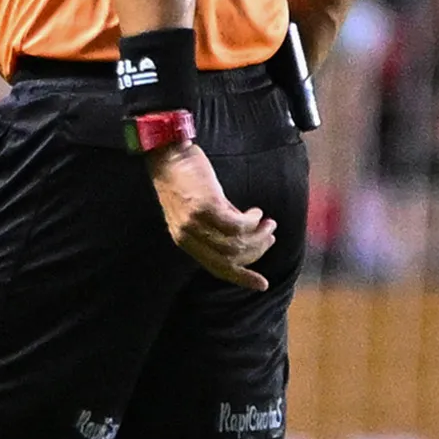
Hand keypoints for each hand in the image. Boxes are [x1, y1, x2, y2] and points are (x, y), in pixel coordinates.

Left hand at [148, 142, 275, 289]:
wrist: (167, 154)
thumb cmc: (184, 178)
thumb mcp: (199, 208)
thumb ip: (220, 224)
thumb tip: (249, 235)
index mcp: (184, 241)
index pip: (216, 268)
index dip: (241, 278)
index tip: (262, 284)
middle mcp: (188, 236)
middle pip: (229, 260)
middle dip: (256, 253)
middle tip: (271, 237)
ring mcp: (195, 222)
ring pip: (236, 244)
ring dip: (259, 236)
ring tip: (268, 224)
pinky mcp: (205, 206)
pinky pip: (237, 225)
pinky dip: (252, 221)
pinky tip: (256, 212)